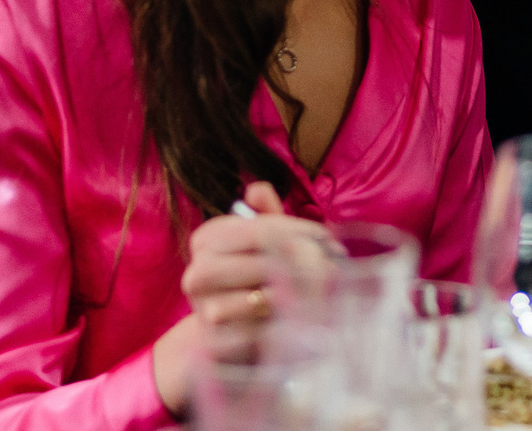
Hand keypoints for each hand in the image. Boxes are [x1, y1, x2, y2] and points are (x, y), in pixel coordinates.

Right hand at [152, 183, 325, 413]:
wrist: (228, 337)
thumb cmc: (252, 282)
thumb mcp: (260, 244)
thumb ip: (265, 215)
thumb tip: (258, 190)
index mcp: (207, 239)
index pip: (259, 228)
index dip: (299, 232)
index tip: (329, 239)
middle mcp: (197, 271)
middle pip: (262, 259)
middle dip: (304, 263)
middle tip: (334, 266)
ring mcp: (202, 308)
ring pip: (260, 295)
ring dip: (297, 296)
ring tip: (321, 292)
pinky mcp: (215, 342)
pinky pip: (258, 331)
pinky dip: (282, 327)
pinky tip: (298, 321)